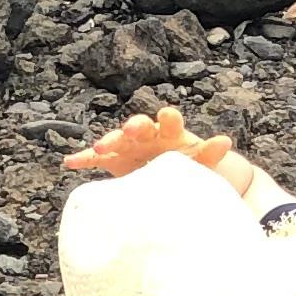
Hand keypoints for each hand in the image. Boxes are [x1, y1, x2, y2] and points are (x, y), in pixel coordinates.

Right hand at [64, 106, 235, 179]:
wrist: (177, 179)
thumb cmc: (191, 166)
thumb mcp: (203, 162)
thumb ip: (211, 152)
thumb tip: (225, 141)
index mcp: (170, 132)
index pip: (169, 120)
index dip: (168, 118)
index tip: (167, 115)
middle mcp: (147, 134)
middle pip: (139, 126)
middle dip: (134, 126)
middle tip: (131, 129)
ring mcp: (129, 146)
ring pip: (116, 140)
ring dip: (108, 141)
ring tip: (101, 148)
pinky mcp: (114, 160)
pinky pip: (95, 159)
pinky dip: (83, 159)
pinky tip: (70, 162)